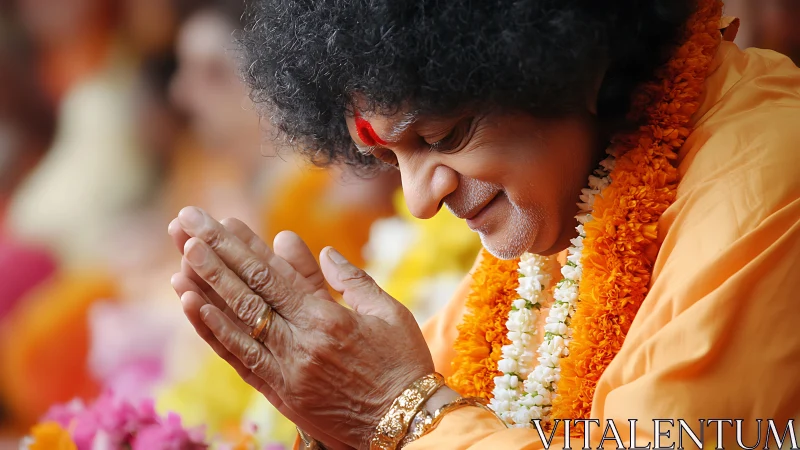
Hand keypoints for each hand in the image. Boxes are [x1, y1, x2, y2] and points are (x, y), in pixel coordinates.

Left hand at [169, 207, 434, 448]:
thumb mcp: (390, 313)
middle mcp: (300, 344)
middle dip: (213, 255)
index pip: (273, 276)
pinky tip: (195, 307)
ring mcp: (285, 372)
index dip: (242, 246)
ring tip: (179, 259)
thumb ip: (352, 279)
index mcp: (329, 320)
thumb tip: (319, 249)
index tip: (218, 221)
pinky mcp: (280, 395)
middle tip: (185, 225)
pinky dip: (215, 332)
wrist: (407, 426)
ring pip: (236, 324)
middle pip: (247, 293)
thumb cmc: (403, 364)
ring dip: (205, 289)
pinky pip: (240, 360)